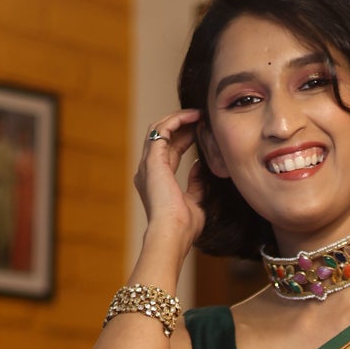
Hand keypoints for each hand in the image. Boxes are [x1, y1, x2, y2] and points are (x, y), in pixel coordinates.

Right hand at [134, 107, 206, 256]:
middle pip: (163, 137)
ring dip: (178, 118)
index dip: (185, 138)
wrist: (172, 234)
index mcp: (156, 180)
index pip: (169, 151)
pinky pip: (162, 130)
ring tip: (197, 113)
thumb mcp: (195, 202)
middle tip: (201, 118)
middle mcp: (148, 170)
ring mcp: (147, 164)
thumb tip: (200, 167)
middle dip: (182, 125)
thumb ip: (196, 184)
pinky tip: (192, 117)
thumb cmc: (183, 227)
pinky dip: (176, 120)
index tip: (201, 131)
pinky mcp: (152, 160)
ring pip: (159, 129)